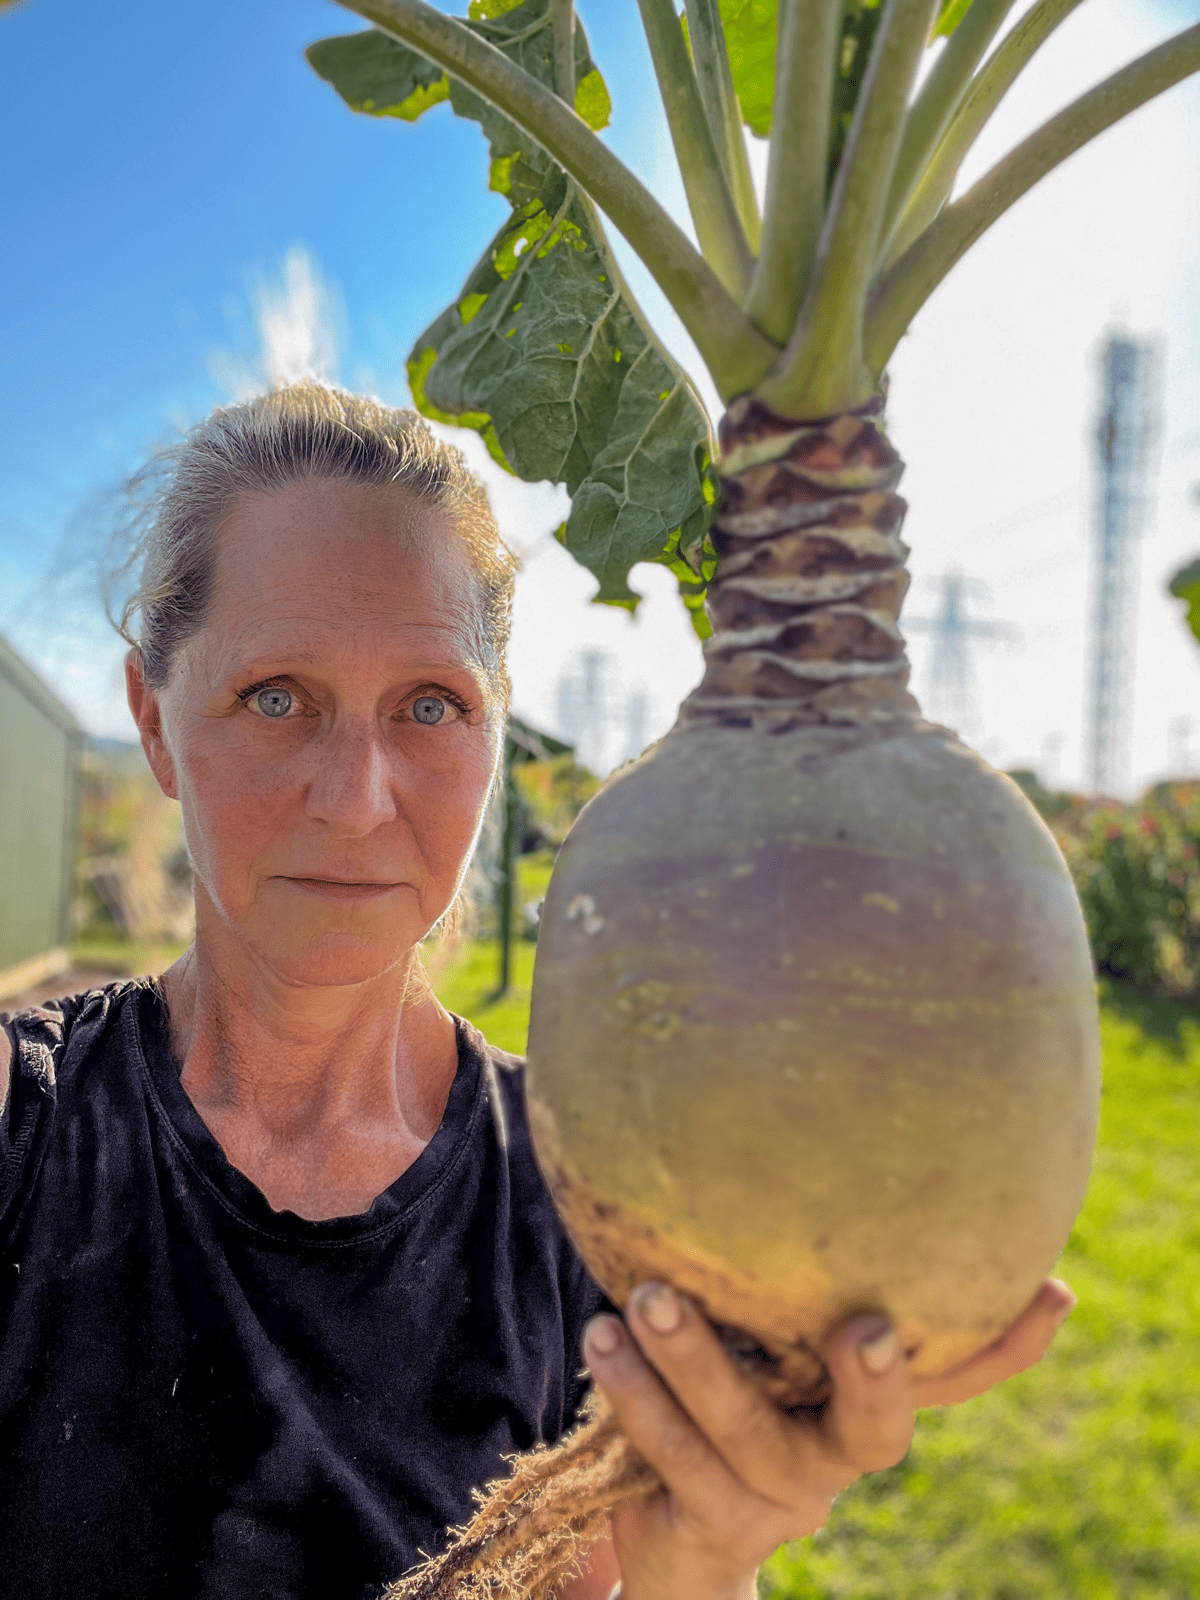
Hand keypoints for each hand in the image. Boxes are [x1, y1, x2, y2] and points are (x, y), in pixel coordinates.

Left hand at [580, 1278, 1074, 1599]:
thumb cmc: (715, 1390)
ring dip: (695, 1364)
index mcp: (861, 1397)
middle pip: (877, 1427)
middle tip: (864, 1329)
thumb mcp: (755, 1330)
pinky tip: (603, 1343)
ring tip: (645, 1301)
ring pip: (749, 1435)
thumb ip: (773, 1270)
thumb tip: (762, 1132)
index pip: (954, 1373)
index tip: (1053, 1291)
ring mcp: (784, 1497)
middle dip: (875, 1380)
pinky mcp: (720, 1524)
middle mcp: (840, 1452)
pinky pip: (679, 1462)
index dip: (1007, 1343)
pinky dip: (638, 1397)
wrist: (668, 1524)